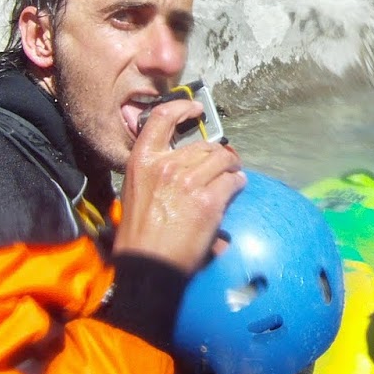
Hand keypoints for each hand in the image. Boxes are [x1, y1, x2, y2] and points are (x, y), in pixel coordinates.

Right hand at [114, 98, 243, 272]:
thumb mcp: (135, 192)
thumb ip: (155, 172)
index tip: (195, 108)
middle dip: (216, 154)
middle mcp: (165, 165)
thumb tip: (183, 165)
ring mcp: (188, 182)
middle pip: (203, 145)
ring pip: (223, 159)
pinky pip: (233, 181)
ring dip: (231, 167)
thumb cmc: (139, 235)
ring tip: (232, 176)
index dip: (182, 107)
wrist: (147, 266)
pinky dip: (238, 184)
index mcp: (142, 161)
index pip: (162, 118)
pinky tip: (236, 189)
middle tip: (222, 165)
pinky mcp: (209, 200)